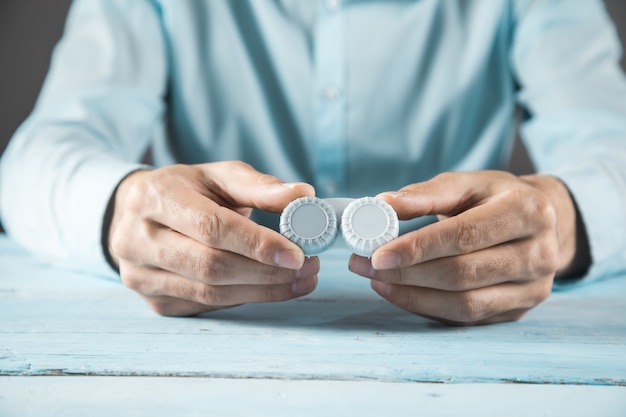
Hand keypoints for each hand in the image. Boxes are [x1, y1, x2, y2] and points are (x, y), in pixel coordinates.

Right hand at [107, 161, 317, 315]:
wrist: (139, 214)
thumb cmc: (186, 191)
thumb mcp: (218, 176)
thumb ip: (260, 186)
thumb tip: (304, 195)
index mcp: (154, 197)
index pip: (210, 227)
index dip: (256, 244)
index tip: (296, 253)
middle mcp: (137, 239)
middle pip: (210, 266)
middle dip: (266, 272)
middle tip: (306, 267)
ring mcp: (140, 276)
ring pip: (210, 293)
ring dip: (262, 290)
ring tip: (300, 280)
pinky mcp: (153, 301)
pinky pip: (206, 306)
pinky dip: (245, 299)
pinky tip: (272, 289)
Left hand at [349, 171, 577, 325]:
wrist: (543, 221)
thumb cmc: (497, 197)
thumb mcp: (467, 183)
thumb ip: (426, 193)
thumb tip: (381, 205)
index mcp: (527, 211)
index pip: (465, 235)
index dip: (418, 248)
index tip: (377, 254)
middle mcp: (539, 253)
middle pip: (462, 274)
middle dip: (406, 274)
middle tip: (366, 266)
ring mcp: (534, 288)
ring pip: (465, 305)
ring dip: (413, 296)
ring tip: (377, 281)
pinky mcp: (520, 310)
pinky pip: (468, 319)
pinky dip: (429, 308)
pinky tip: (402, 294)